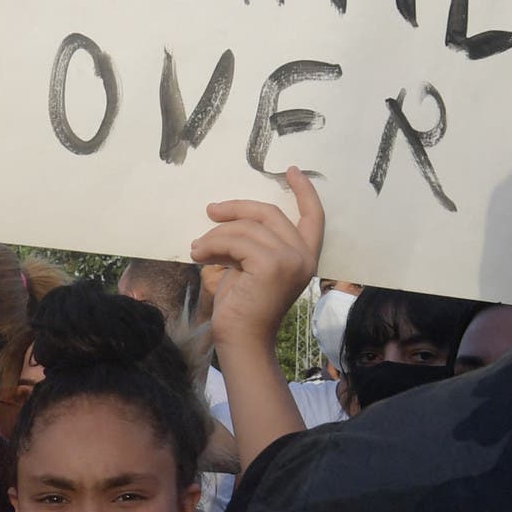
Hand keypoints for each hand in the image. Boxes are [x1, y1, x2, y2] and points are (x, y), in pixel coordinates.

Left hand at [192, 166, 325, 352]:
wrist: (242, 340)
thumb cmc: (243, 307)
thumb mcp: (250, 266)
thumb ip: (252, 241)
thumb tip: (225, 214)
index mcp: (305, 256)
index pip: (313, 217)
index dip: (304, 192)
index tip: (292, 171)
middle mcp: (303, 256)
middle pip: (269, 213)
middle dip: (236, 208)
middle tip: (211, 210)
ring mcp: (290, 260)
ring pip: (247, 227)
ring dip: (216, 234)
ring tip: (198, 248)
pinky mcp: (272, 264)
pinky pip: (237, 240)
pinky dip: (214, 244)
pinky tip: (200, 255)